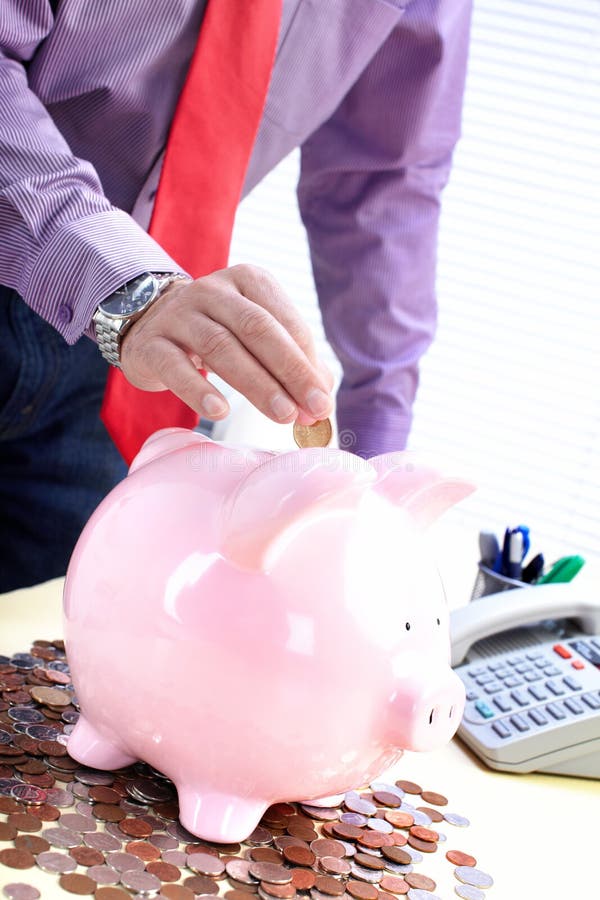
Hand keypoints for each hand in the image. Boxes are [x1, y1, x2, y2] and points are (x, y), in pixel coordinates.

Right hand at [120, 265, 333, 424]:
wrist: (148, 323)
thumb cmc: (216, 332)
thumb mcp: (254, 335)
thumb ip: (289, 360)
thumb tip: (322, 396)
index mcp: (248, 281)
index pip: (285, 322)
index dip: (307, 363)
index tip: (322, 400)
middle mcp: (213, 291)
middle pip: (257, 329)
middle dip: (290, 372)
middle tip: (312, 409)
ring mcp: (178, 314)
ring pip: (221, 347)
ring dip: (256, 385)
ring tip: (282, 416)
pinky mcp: (151, 343)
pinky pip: (175, 367)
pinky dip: (198, 390)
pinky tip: (220, 412)